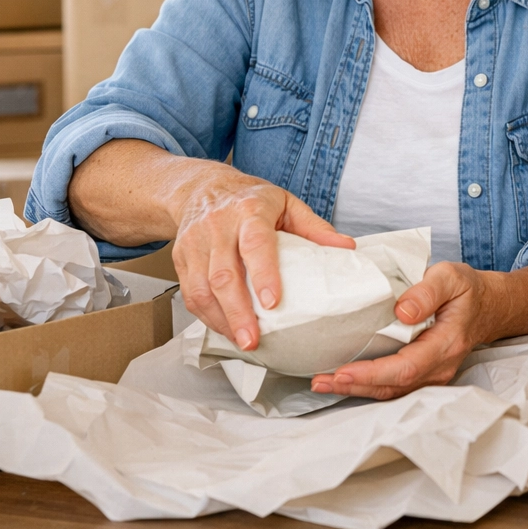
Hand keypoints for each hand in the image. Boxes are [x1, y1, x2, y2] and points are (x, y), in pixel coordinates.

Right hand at [170, 161, 354, 349]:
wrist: (201, 187)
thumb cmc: (250, 199)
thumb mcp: (287, 203)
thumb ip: (315, 228)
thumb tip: (346, 248)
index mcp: (249, 211)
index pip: (255, 245)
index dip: (263, 275)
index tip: (272, 302)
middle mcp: (219, 227)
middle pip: (224, 275)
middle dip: (238, 312)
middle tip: (253, 339)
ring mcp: (195, 243)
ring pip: (201, 288)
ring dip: (220, 320)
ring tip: (241, 340)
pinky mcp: (181, 258)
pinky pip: (189, 293)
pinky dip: (206, 316)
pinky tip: (224, 328)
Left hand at [311, 261, 500, 399]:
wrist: (487, 306)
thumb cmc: (467, 290)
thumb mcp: (451, 276)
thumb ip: (428, 291)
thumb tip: (402, 312)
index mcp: (447, 343)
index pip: (406, 368)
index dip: (373, 374)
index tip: (343, 371)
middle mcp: (440, 367)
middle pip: (394, 387)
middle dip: (355, 387)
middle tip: (321, 381)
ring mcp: (433, 375)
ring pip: (391, 391)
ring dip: (356, 389)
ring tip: (323, 382)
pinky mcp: (423, 375)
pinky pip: (393, 386)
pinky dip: (366, 385)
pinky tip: (344, 379)